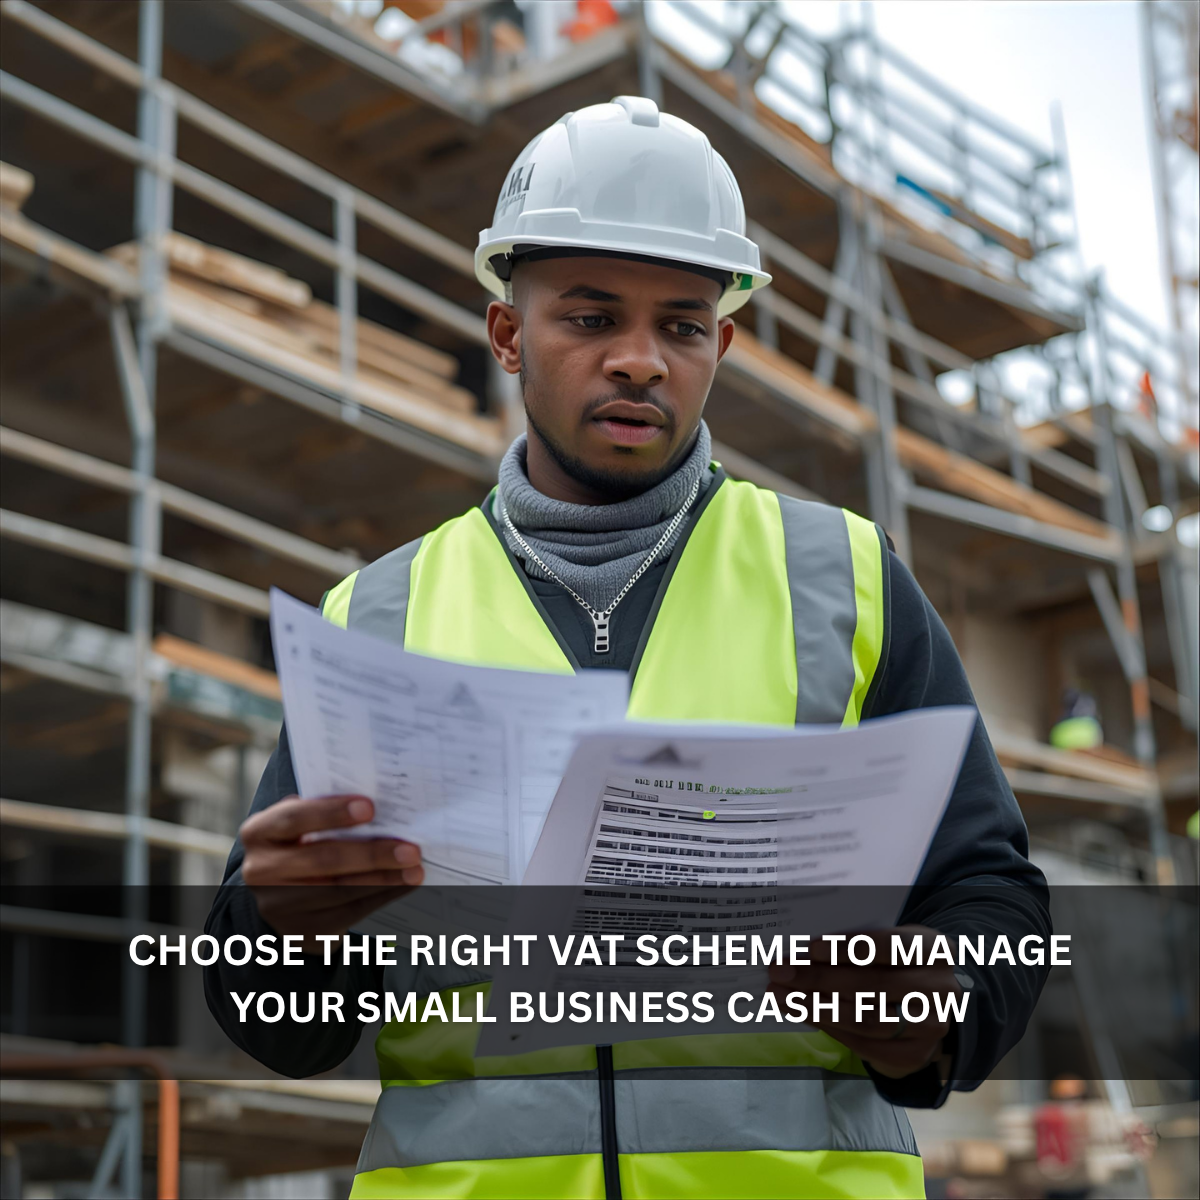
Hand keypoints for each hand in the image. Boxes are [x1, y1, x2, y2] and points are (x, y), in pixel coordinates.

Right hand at [240, 794, 422, 944]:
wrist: (282, 897)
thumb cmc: (302, 845)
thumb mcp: (301, 825)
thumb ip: (325, 811)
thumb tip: (380, 800)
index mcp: (260, 833)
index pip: (293, 818)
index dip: (331, 813)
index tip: (370, 808)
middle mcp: (260, 870)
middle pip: (322, 860)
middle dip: (371, 853)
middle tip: (410, 849)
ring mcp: (279, 905)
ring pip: (339, 890)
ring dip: (384, 878)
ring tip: (415, 869)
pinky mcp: (301, 930)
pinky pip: (349, 912)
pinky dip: (381, 896)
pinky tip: (404, 884)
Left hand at [768, 925, 959, 1079]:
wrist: (928, 1003)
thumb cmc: (898, 962)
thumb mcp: (890, 943)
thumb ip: (857, 944)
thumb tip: (802, 952)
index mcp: (935, 950)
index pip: (891, 946)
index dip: (850, 948)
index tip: (811, 947)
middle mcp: (940, 989)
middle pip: (873, 986)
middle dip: (819, 979)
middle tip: (780, 971)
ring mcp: (931, 1027)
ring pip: (865, 1019)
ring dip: (816, 1006)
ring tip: (782, 994)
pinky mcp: (914, 1055)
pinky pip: (864, 1044)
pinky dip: (829, 1027)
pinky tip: (803, 1013)